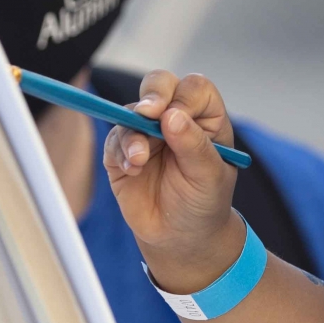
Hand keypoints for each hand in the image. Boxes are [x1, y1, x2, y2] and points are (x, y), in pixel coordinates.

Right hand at [104, 69, 243, 289]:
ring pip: (131, 111)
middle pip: (159, 85)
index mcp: (204, 118)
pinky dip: (121, 151)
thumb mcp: (209, 176)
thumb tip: (171, 115)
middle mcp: (174, 118)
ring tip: (140, 160)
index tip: (175, 117)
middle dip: (152, 95)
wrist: (180, 237)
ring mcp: (146, 133)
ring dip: (133, 133)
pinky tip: (134, 170)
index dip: (184, 97)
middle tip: (148, 113)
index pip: (194, 89)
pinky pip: (114, 139)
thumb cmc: (204, 202)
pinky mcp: (122, 152)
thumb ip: (193, 145)